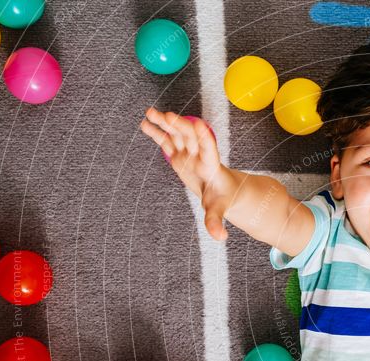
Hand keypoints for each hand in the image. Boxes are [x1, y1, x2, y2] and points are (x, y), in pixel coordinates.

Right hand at [139, 108, 232, 240]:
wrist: (223, 190)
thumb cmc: (223, 199)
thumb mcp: (218, 210)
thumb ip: (216, 222)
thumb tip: (220, 238)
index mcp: (211, 166)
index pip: (209, 150)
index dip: (205, 138)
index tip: (199, 125)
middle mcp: (199, 156)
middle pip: (190, 138)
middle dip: (180, 127)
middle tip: (167, 116)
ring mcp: (188, 154)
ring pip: (177, 135)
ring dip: (165, 124)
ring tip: (150, 112)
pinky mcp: (179, 156)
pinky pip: (168, 142)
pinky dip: (158, 133)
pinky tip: (146, 124)